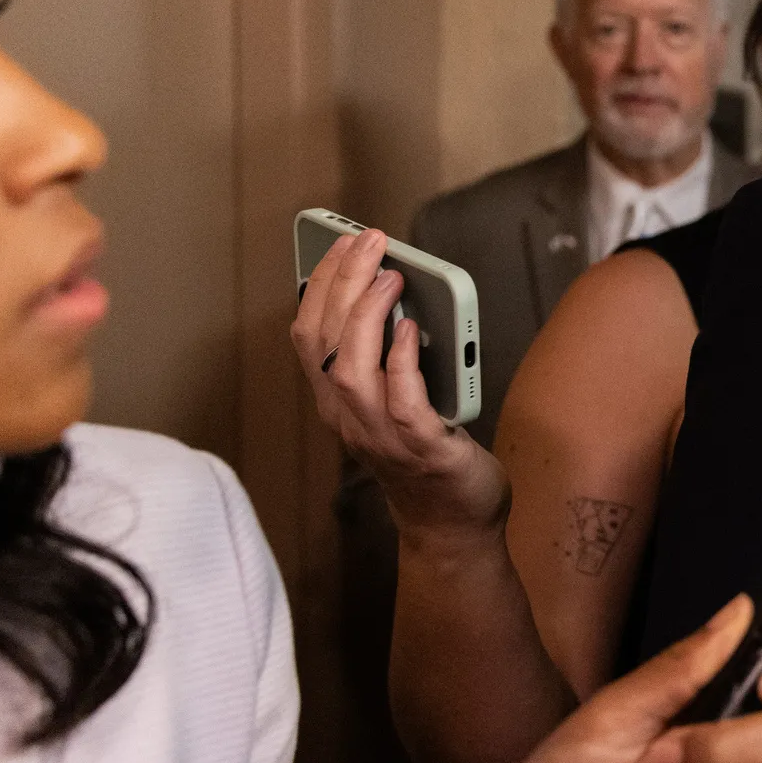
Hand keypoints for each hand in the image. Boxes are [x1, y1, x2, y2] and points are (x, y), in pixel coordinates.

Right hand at [293, 230, 505, 541]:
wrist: (453, 522)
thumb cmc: (429, 453)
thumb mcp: (396, 399)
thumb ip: (389, 357)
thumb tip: (398, 293)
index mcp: (337, 402)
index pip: (308, 337)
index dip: (320, 286)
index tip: (340, 242)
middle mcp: (348, 419)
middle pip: (326, 344)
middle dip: (343, 284)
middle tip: (370, 240)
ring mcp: (381, 437)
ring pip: (351, 370)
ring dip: (367, 317)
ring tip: (391, 275)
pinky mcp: (422, 450)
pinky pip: (402, 401)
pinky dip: (401, 362)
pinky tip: (411, 329)